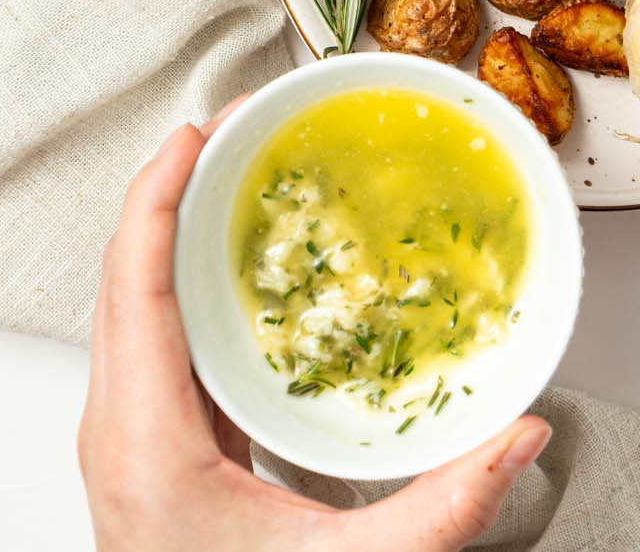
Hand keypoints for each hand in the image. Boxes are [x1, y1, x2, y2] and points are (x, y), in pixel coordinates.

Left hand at [79, 107, 549, 551]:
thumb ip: (440, 511)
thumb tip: (520, 437)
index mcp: (146, 445)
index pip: (133, 289)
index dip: (155, 199)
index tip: (191, 136)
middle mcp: (120, 431)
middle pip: (124, 277)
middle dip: (169, 188)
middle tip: (230, 128)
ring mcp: (128, 436)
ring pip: (130, 301)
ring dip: (171, 227)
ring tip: (229, 170)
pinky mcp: (149, 442)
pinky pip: (150, 331)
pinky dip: (180, 272)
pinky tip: (233, 258)